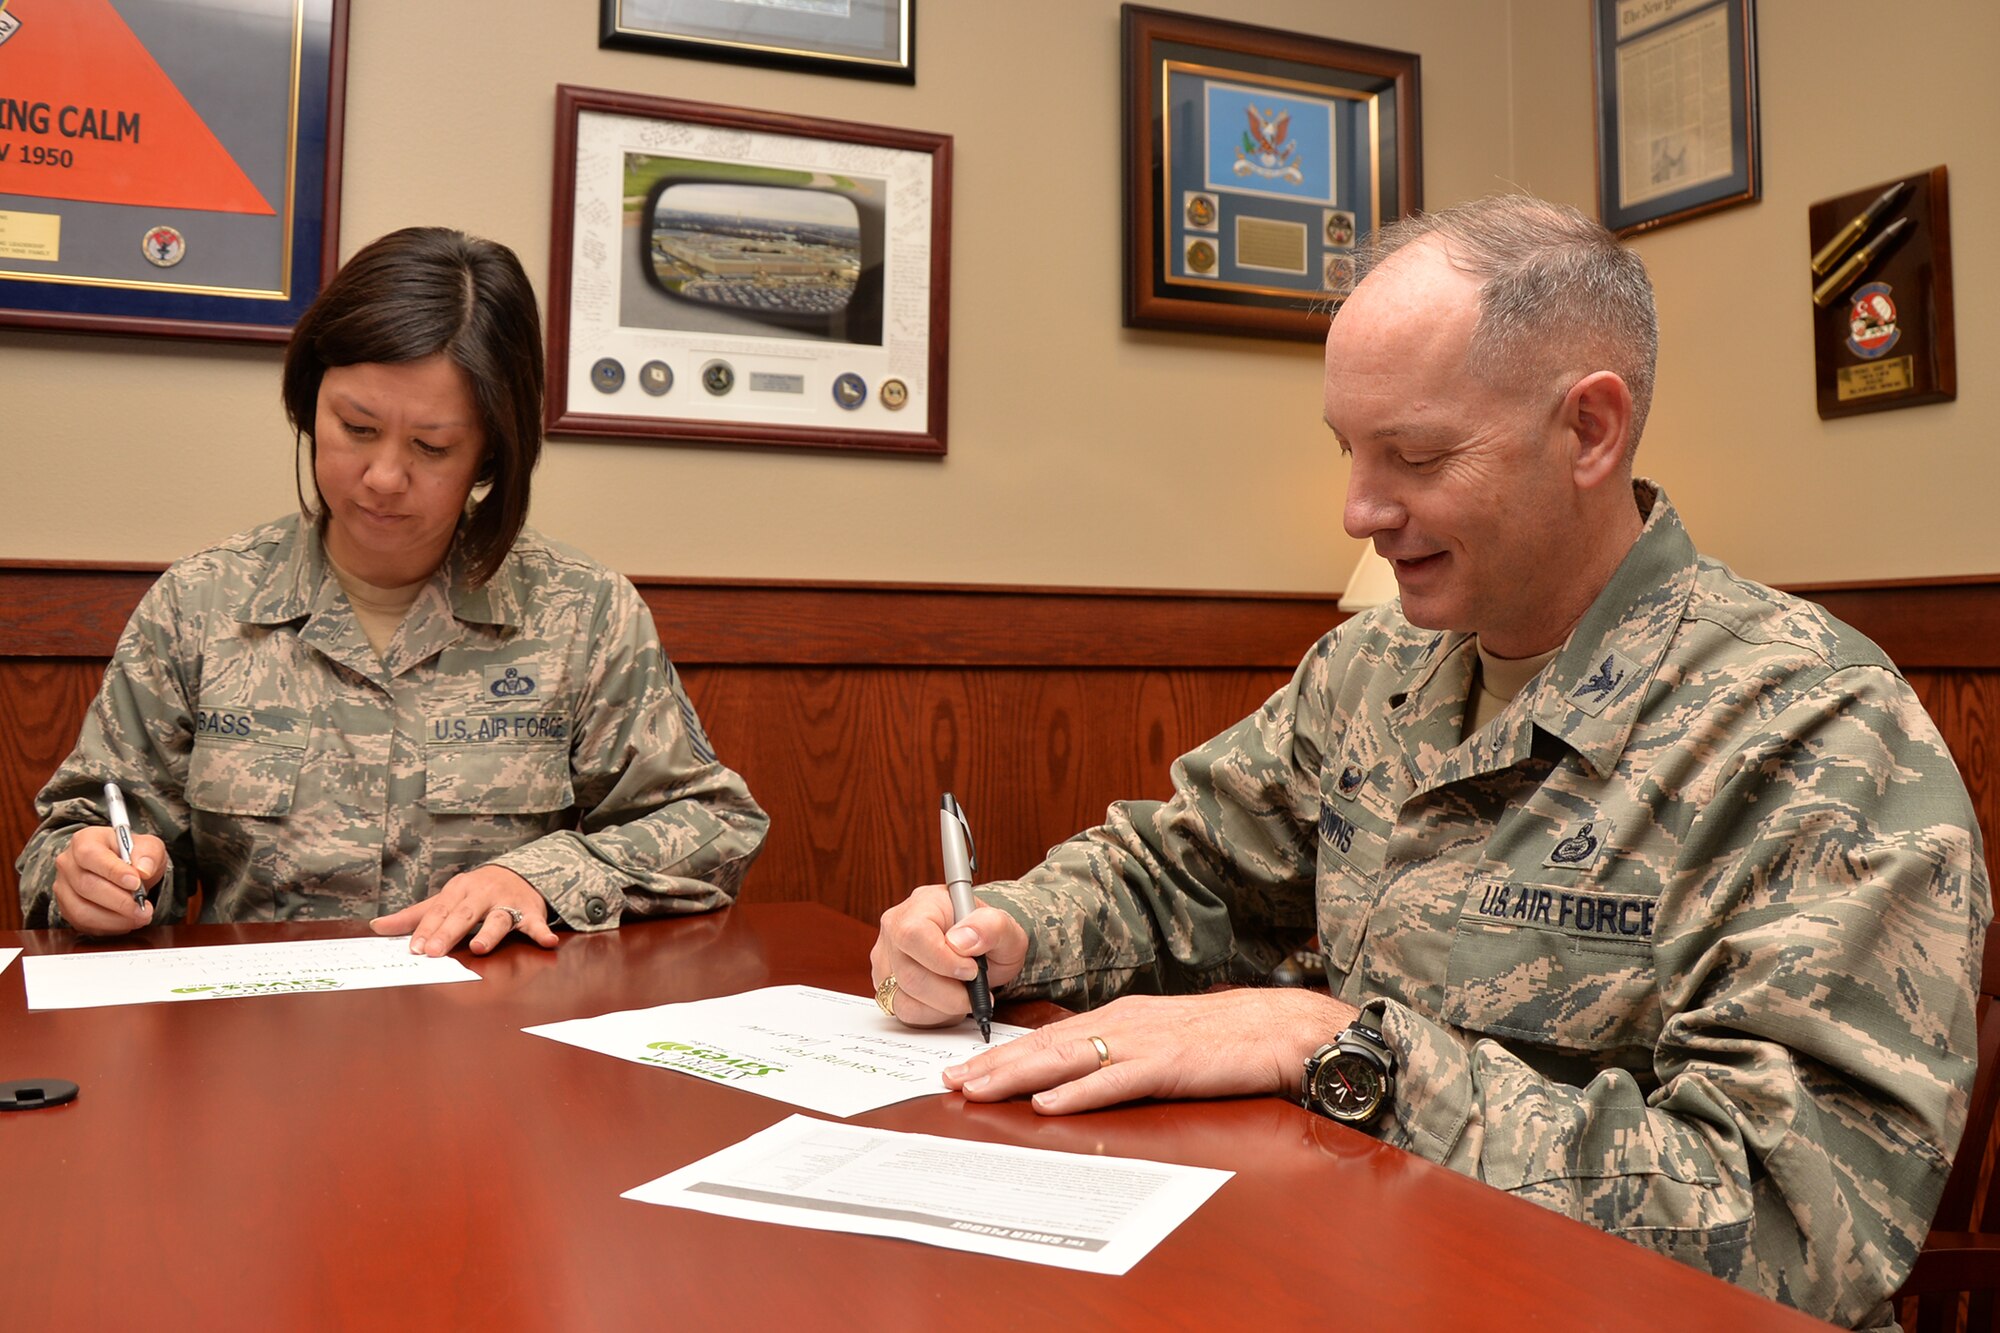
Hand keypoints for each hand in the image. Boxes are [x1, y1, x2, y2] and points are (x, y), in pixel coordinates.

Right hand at [52, 825, 167, 935]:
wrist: (125, 868)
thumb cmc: (134, 854)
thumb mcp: (149, 846)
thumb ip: (149, 854)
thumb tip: (143, 870)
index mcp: (85, 840)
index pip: (91, 855)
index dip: (113, 871)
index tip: (136, 883)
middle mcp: (68, 863)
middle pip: (86, 886)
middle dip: (119, 901)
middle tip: (144, 909)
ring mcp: (63, 887)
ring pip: (81, 909)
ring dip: (114, 919)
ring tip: (140, 918)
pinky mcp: (66, 908)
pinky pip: (82, 923)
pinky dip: (107, 927)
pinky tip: (126, 922)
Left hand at [369, 865, 557, 955]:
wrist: (517, 874)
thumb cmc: (474, 894)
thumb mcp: (445, 900)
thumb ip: (414, 916)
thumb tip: (376, 927)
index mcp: (458, 891)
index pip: (440, 911)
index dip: (428, 930)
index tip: (416, 949)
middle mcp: (482, 894)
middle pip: (464, 915)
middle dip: (449, 932)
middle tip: (435, 952)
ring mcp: (507, 902)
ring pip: (498, 918)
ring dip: (490, 932)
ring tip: (480, 947)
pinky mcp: (530, 911)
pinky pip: (536, 922)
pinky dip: (541, 931)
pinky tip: (547, 941)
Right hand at [870, 884, 1028, 1027]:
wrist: (982, 951)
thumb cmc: (989, 936)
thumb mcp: (1005, 928)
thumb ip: (991, 927)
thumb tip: (962, 940)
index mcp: (923, 904)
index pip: (913, 934)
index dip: (943, 961)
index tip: (972, 971)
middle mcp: (896, 928)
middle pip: (909, 975)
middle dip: (949, 994)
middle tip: (975, 990)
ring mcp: (887, 958)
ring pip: (903, 999)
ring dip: (942, 1007)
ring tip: (963, 995)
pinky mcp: (885, 984)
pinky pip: (903, 1012)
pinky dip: (932, 1015)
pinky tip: (948, 1002)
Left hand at [944, 988, 1358, 1114]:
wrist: (1280, 1028)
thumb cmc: (1225, 1037)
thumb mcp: (1162, 1038)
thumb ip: (1120, 1052)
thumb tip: (1076, 1075)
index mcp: (1119, 1017)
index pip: (1048, 1037)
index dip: (1002, 1054)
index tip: (964, 1069)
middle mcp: (1122, 1023)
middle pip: (1045, 1046)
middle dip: (993, 1065)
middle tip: (949, 1081)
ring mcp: (1143, 1043)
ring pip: (1067, 1059)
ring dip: (1018, 1076)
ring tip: (978, 1090)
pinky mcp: (1168, 1065)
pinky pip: (1114, 1081)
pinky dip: (1078, 1093)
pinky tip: (1048, 1104)